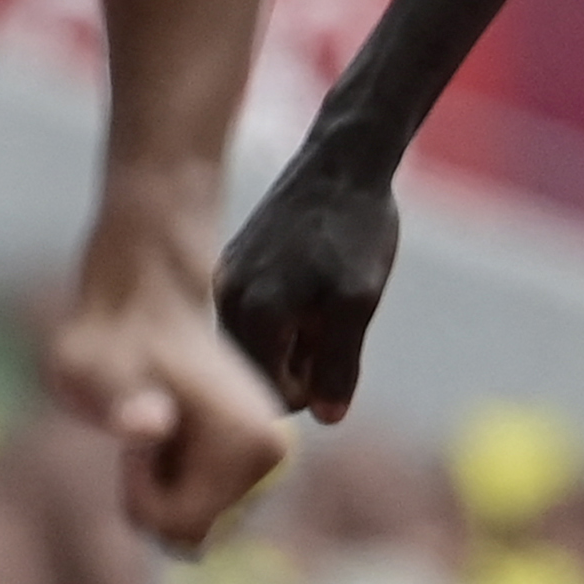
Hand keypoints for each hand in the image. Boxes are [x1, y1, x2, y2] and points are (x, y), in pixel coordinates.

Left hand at [59, 258, 293, 549]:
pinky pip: (208, 497)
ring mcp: (272, 456)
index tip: (135, 435)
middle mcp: (275, 456)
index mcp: (251, 445)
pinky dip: (179, 474)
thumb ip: (123, 403)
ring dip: (165, 483)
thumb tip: (149, 425)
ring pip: (201, 517)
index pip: (185, 528)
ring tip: (157, 424)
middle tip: (143, 428)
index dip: (140, 491)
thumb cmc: (111, 336)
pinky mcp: (260, 454)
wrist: (144, 300)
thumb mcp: (98, 370)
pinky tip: (173, 428)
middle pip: (198, 529)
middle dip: (156, 492)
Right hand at [212, 156, 400, 425]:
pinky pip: (250, 318)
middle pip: (253, 375)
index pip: (268, 396)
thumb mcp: (359, 303)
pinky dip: (282, 324)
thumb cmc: (355, 233)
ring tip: (328, 318)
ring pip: (252, 347)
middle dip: (295, 372)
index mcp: (253, 316)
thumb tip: (326, 418)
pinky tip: (313, 299)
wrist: (341, 165)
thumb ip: (339, 363)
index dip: (310, 394)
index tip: (339, 365)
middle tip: (336, 338)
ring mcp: (224, 283)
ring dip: (291, 348)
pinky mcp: (232, 268)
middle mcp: (225, 302)